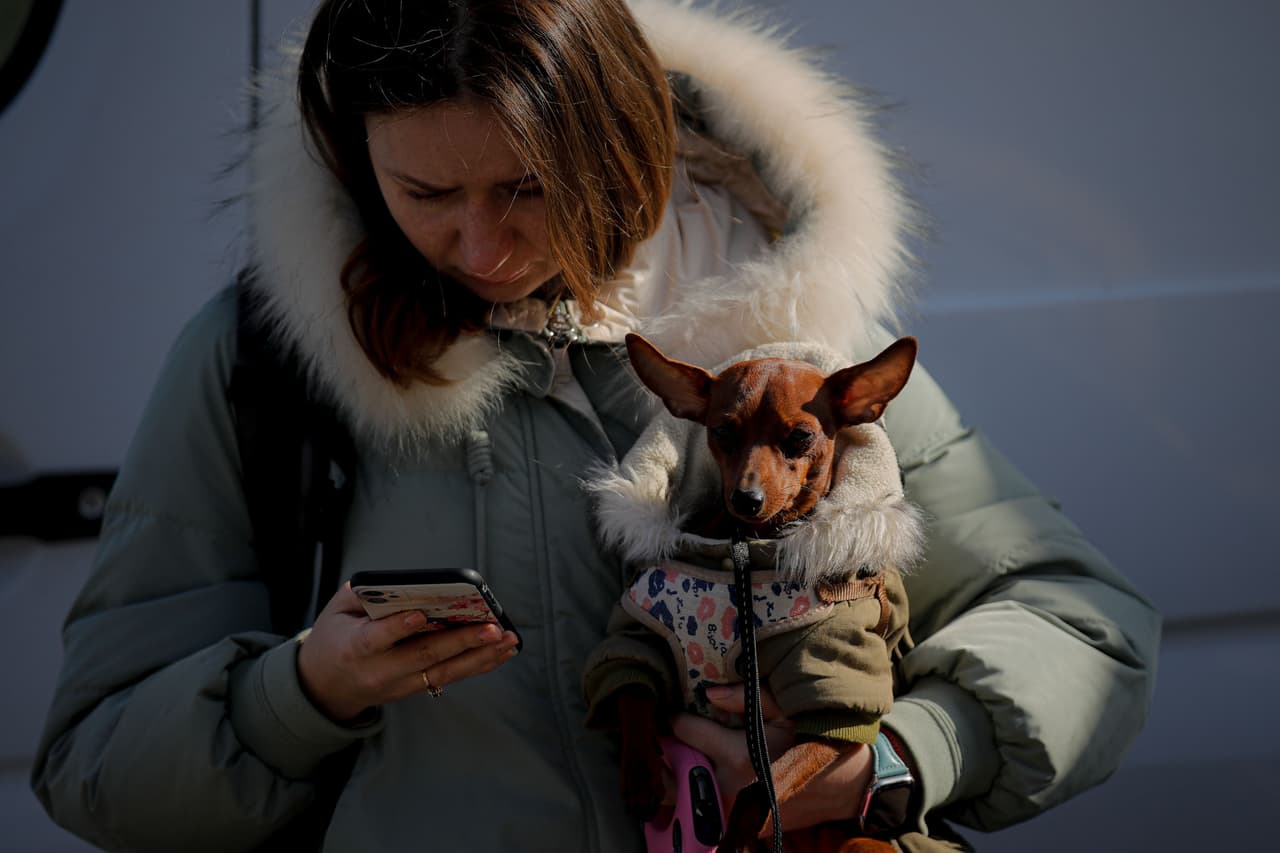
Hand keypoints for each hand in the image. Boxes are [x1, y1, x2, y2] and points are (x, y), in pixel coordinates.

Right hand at [296, 582, 519, 721]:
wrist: (327, 685)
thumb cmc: (335, 636)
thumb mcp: (337, 610)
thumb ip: (363, 593)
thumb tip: (401, 582)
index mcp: (353, 648)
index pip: (376, 639)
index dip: (398, 627)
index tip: (421, 614)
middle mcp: (379, 671)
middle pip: (423, 656)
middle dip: (461, 641)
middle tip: (492, 627)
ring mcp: (399, 684)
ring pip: (444, 671)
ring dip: (480, 656)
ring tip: (508, 640)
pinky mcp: (414, 688)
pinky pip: (449, 676)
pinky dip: (478, 664)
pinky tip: (501, 651)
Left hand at [672, 685, 873, 832]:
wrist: (847, 788)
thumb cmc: (816, 740)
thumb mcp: (788, 709)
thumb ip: (747, 697)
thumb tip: (708, 693)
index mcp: (739, 754)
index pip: (686, 731)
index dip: (677, 718)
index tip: (675, 712)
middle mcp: (730, 787)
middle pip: (675, 768)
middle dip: (669, 749)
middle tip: (666, 735)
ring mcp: (735, 812)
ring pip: (684, 794)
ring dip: (677, 774)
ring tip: (677, 756)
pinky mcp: (743, 828)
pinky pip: (708, 810)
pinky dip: (698, 793)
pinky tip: (700, 776)